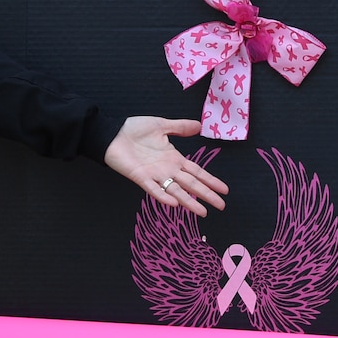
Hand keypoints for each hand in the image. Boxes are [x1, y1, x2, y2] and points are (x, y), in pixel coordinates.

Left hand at [105, 117, 229, 217]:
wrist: (113, 133)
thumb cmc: (134, 130)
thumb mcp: (162, 125)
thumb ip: (180, 127)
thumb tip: (200, 125)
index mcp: (174, 158)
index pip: (197, 172)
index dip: (210, 180)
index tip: (224, 190)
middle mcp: (167, 170)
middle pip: (191, 184)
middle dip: (207, 195)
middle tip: (221, 206)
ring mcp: (155, 175)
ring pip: (176, 191)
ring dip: (189, 202)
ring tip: (203, 213)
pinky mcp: (140, 178)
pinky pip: (153, 189)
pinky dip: (163, 197)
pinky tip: (174, 204)